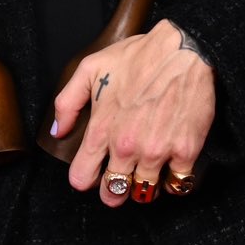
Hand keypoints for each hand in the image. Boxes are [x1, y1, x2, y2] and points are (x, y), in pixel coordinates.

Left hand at [53, 19, 214, 206]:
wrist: (184, 50)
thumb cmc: (139, 56)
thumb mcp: (91, 68)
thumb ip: (68, 102)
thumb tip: (59, 131)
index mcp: (102, 130)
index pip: (82, 178)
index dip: (85, 179)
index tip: (93, 173)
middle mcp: (127, 146)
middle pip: (113, 194)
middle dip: (114, 192)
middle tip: (120, 181)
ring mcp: (157, 152)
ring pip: (144, 194)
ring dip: (144, 188)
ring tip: (146, 174)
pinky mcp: (185, 151)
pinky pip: (178, 185)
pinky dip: (174, 182)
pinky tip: (171, 169)